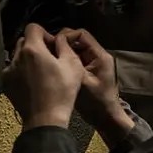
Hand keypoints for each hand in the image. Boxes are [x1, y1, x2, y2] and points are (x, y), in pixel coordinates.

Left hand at [2, 24, 84, 130]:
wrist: (45, 118)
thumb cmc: (62, 92)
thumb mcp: (72, 65)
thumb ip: (64, 46)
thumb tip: (58, 39)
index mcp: (32, 50)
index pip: (33, 28)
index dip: (45, 34)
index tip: (53, 47)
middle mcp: (16, 57)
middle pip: (24, 41)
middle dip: (36, 46)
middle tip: (50, 59)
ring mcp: (9, 71)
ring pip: (18, 55)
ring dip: (28, 58)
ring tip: (41, 72)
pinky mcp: (6, 83)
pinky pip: (13, 69)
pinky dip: (22, 71)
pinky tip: (34, 82)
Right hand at [58, 28, 133, 146]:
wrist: (105, 118)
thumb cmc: (96, 101)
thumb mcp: (81, 81)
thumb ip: (70, 62)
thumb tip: (55, 47)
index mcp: (99, 55)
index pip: (81, 34)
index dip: (65, 36)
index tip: (52, 45)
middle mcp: (97, 56)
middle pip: (77, 41)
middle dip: (61, 44)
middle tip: (46, 52)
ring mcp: (92, 64)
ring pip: (74, 50)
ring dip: (62, 53)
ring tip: (47, 59)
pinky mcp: (87, 71)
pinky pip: (74, 60)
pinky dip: (65, 61)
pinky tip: (53, 67)